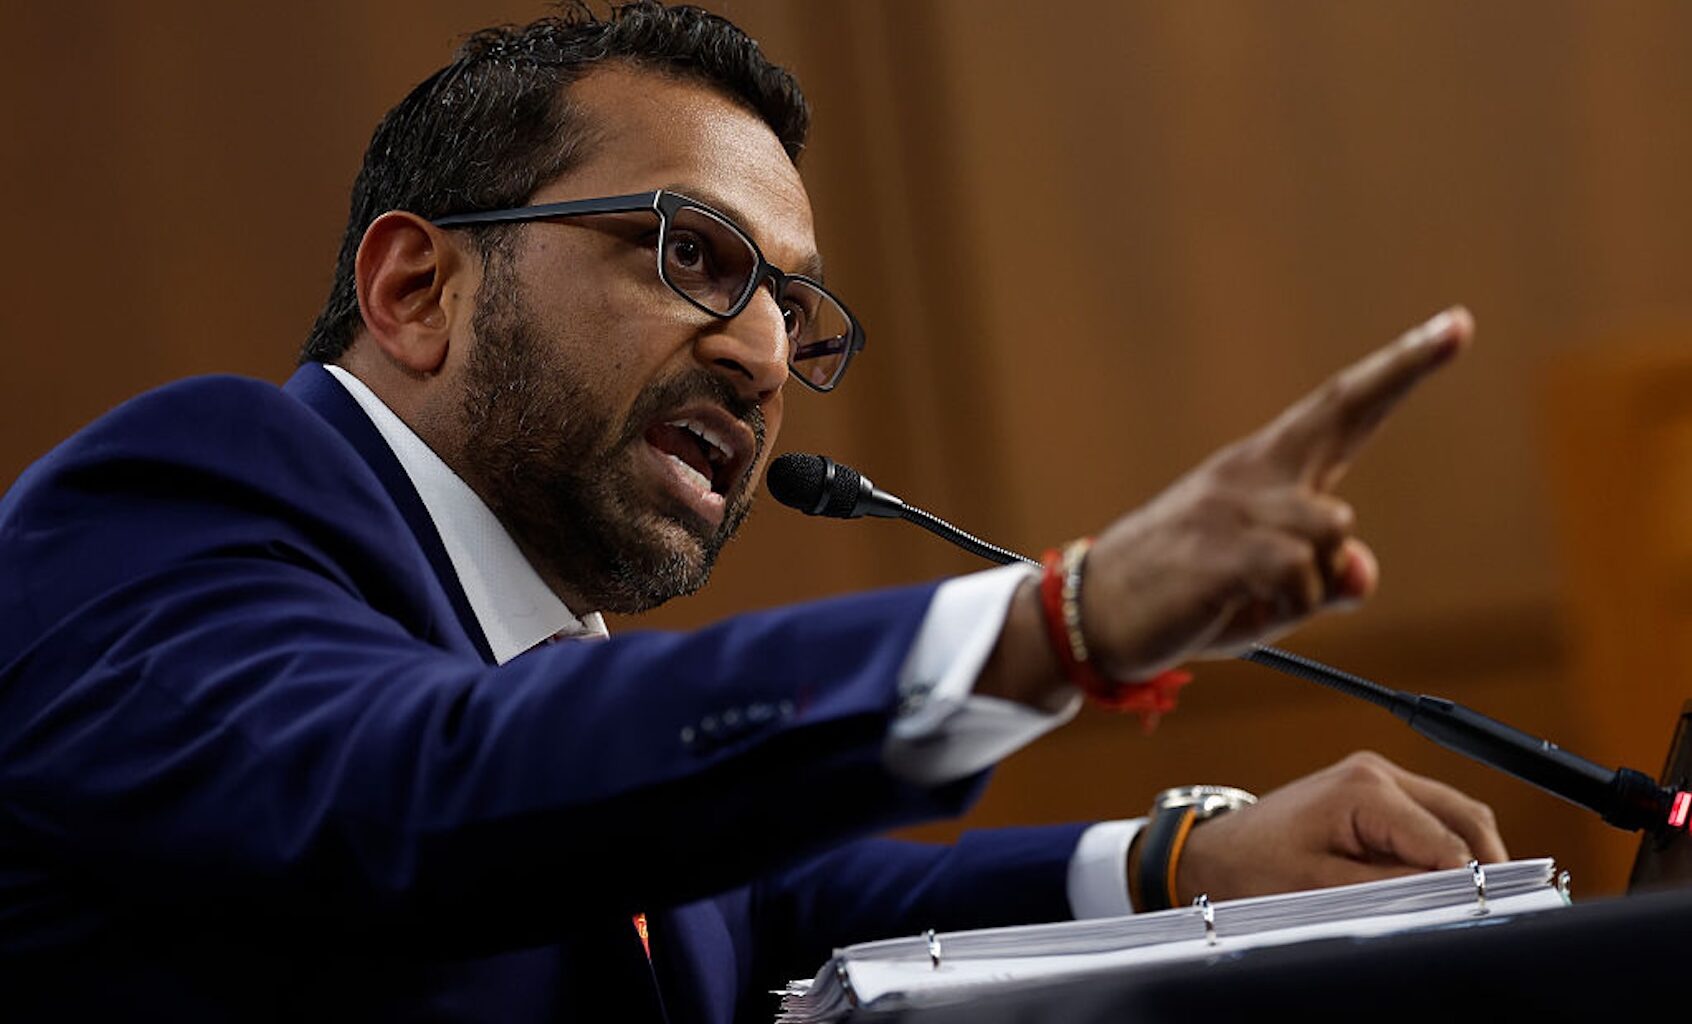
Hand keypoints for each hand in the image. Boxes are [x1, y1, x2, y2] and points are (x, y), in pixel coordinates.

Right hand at [1080, 307, 1473, 678]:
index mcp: (1265, 470)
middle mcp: (1254, 472)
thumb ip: (1324, 577)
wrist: (1099, 612)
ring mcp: (1235, 506)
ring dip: (1313, 584)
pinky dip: (1286, 606)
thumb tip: (1360, 571)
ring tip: (1257, 599)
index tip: (1456, 326)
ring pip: (1333, 533)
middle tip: (1457, 324)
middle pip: (1340, 411)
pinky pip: (1298, 577)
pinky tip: (1241, 608)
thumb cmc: (1188, 595)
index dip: (1400, 369)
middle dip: (1402, 367)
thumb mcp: (1267, 590)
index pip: (1342, 410)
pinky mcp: (1221, 549)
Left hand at [1172, 750, 1508, 903]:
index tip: (1489, 910)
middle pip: (1464, 816)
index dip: (1471, 878)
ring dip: (1466, 852)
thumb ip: (1391, 888)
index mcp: (1365, 789)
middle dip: (1485, 861)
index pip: (1445, 838)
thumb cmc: (1255, 867)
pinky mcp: (1375, 790)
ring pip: (1454, 813)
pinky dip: (1443, 846)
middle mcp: (1377, 772)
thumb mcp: (1322, 888)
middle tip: (1496, 906)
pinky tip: (1438, 881)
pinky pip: (1430, 816)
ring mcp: (1378, 777)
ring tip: (1468, 898)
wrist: (1218, 851)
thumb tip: (1451, 891)